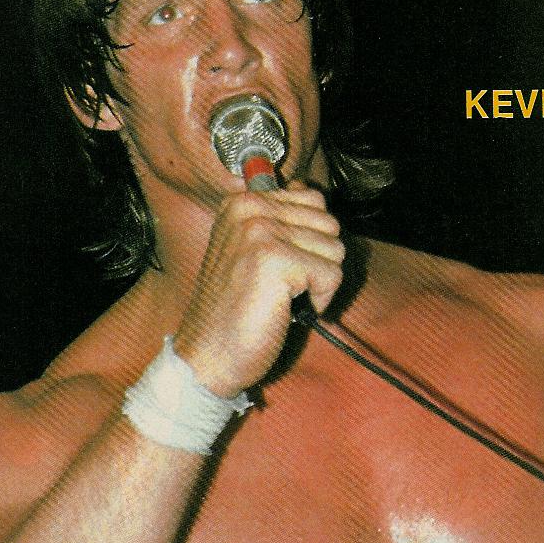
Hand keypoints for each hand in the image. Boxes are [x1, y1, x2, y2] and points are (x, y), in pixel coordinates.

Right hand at [174, 180, 344, 395]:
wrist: (208, 354)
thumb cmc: (233, 311)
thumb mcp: (250, 250)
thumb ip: (280, 218)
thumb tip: (309, 188)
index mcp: (241, 202)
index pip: (313, 198)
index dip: (311, 240)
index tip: (285, 266)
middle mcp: (249, 209)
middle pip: (329, 223)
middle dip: (319, 260)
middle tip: (286, 287)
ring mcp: (260, 233)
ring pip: (335, 249)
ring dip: (319, 282)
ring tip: (284, 298)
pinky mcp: (275, 260)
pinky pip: (332, 274)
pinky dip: (320, 300)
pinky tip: (288, 310)